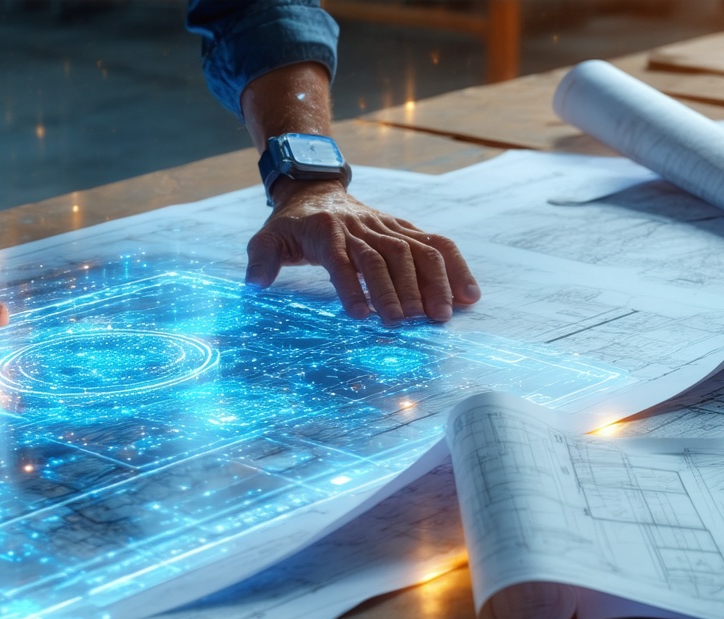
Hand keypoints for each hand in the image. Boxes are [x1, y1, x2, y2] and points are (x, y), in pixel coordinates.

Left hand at [244, 180, 480, 322]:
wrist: (315, 191)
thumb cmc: (291, 226)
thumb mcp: (266, 238)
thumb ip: (260, 261)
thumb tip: (253, 285)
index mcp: (325, 230)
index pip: (340, 258)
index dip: (351, 285)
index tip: (360, 315)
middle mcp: (360, 226)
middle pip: (383, 256)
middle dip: (395, 289)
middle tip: (403, 323)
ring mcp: (386, 226)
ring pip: (415, 249)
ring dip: (431, 282)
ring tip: (441, 315)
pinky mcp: (404, 229)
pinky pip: (435, 244)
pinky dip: (455, 267)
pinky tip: (470, 294)